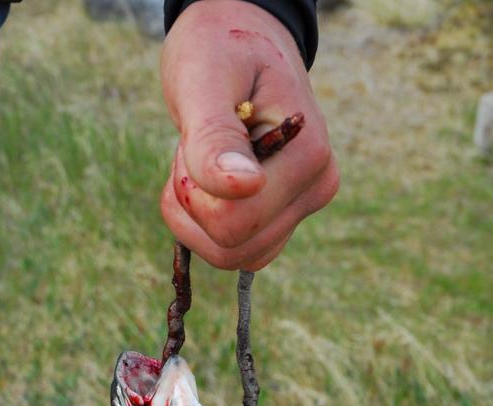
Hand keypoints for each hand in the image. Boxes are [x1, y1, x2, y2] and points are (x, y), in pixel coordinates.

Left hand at [160, 0, 338, 270]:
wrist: (238, 44)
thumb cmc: (219, 52)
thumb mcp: (204, 80)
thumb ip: (216, 137)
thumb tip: (245, 187)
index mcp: (308, 157)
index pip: (234, 223)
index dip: (193, 191)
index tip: (195, 138)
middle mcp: (317, 189)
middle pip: (232, 248)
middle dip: (193, 206)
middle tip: (194, 147)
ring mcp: (302, 209)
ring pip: (232, 256)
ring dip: (195, 218)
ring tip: (200, 160)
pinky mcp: (284, 220)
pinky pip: (236, 251)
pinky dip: (203, 226)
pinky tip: (204, 182)